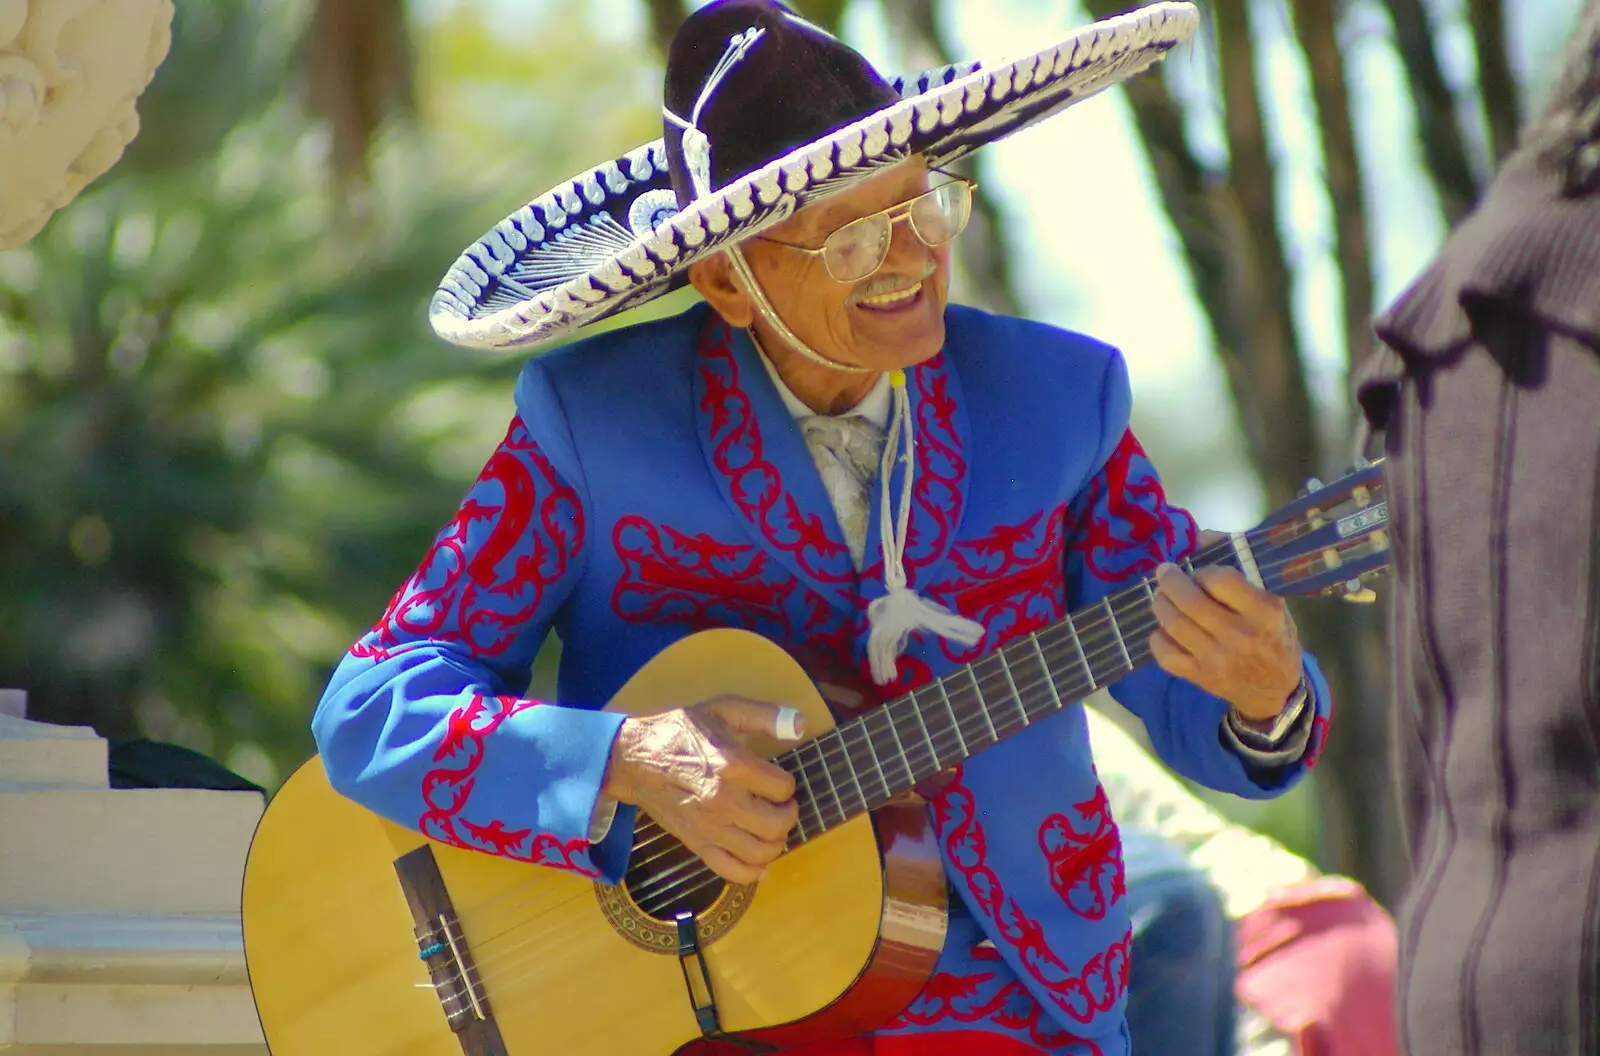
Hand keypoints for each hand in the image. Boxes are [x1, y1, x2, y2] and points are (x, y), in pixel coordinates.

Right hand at [602, 696, 803, 883]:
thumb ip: (765, 715)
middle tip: (781, 806)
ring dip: (776, 843)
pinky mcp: (696, 844)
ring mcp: (710, 827)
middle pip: (777, 824)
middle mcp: (724, 801)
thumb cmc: (679, 731)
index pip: (783, 788)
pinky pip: (732, 871)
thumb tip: (801, 724)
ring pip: (761, 852)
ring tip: (771, 827)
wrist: (633, 759)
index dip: (787, 784)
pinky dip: (752, 872)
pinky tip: (759, 861)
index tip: (778, 781)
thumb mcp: (722, 708)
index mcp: (733, 765)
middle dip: (788, 815)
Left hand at [1148, 532, 1301, 722]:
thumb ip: (1239, 566)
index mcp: (1264, 613)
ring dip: (1161, 604)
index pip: (1221, 580)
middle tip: (1165, 572)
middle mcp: (1240, 636)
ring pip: (1173, 624)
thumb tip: (1202, 536)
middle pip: (1190, 602)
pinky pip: (1164, 654)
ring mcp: (1216, 659)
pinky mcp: (1199, 677)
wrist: (1274, 690)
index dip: (1204, 570)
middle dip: (1170, 580)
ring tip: (1162, 596)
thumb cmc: (1273, 636)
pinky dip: (1158, 636)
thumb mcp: (1271, 600)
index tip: (1201, 571)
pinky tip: (1165, 629)